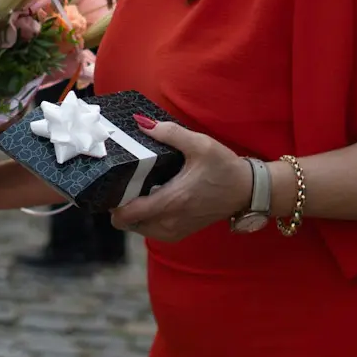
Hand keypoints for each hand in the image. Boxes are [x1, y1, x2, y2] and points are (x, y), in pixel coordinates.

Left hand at [110, 118, 253, 242]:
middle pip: (127, 224)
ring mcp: (175, 231)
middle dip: (119, 206)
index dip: (112, 203)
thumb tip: (140, 122)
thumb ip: (170, 133)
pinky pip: (150, 231)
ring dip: (131, 213)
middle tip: (121, 184)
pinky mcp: (179, 233)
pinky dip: (143, 219)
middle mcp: (170, 221)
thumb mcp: (199, 144)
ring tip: (134, 189)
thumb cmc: (224, 168)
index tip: (109, 185)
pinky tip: (149, 199)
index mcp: (172, 201)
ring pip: (137, 229)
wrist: (247, 191)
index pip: (127, 215)